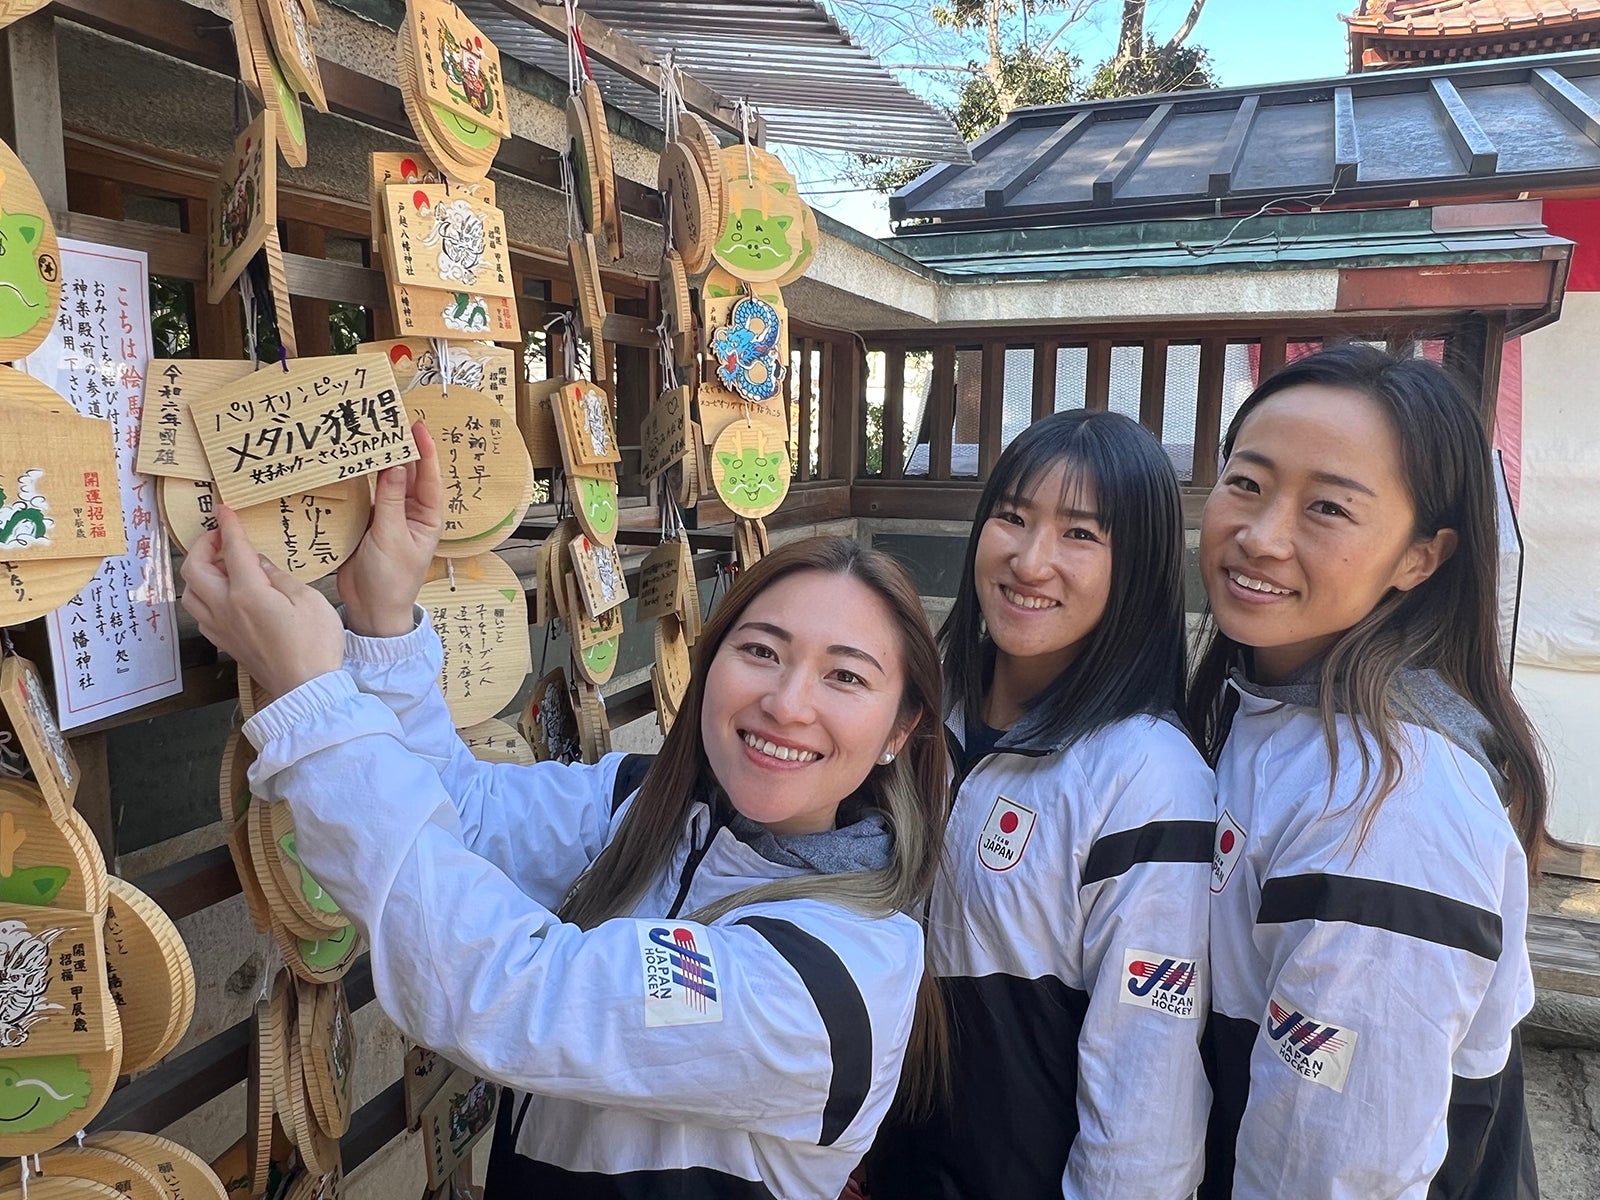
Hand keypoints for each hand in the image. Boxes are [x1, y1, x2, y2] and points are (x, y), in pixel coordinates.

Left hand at [181, 505, 345, 697]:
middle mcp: (226, 608)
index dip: (227, 526)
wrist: (306, 689)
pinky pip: (200, 613)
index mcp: (248, 593)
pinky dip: (203, 595)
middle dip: (203, 546)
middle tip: (222, 538)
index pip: (232, 549)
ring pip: (190, 592)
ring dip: (199, 572)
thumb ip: (279, 576)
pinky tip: (222, 594)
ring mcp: (221, 628)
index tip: (224, 509)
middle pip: (194, 569)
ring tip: (221, 565)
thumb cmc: (315, 644)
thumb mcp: (309, 599)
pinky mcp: (225, 643)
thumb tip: (259, 564)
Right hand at [338, 421, 443, 636]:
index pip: (428, 477)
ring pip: (384, 483)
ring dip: (377, 463)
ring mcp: (388, 517)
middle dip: (400, 450)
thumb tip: (397, 465)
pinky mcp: (367, 523)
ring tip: (368, 436)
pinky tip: (349, 463)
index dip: (424, 451)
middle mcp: (410, 513)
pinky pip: (364, 496)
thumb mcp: (391, 537)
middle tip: (389, 422)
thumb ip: (391, 500)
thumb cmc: (391, 580)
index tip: (417, 426)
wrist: (371, 609)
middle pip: (407, 475)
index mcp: (427, 517)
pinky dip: (358, 481)